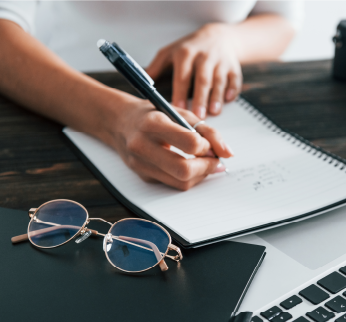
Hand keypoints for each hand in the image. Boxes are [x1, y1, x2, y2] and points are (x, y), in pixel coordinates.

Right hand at [107, 97, 232, 190]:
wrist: (118, 122)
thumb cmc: (152, 114)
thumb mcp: (180, 112)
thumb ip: (207, 131)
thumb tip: (227, 153)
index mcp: (153, 124)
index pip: (189, 143)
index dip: (205, 147)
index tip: (209, 145)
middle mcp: (142, 145)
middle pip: (184, 169)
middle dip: (206, 167)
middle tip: (215, 161)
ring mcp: (140, 164)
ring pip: (180, 182)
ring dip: (200, 175)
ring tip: (206, 164)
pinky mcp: (143, 176)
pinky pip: (172, 184)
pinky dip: (188, 178)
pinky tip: (191, 166)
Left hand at [147, 23, 242, 118]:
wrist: (218, 37)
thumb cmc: (191, 48)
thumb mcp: (170, 52)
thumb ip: (156, 67)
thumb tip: (140, 83)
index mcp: (186, 53)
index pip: (182, 75)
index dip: (180, 92)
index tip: (178, 108)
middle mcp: (204, 56)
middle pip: (202, 79)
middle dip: (200, 98)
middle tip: (197, 116)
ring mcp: (220, 61)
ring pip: (219, 81)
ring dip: (216, 97)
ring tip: (214, 112)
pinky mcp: (233, 67)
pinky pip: (234, 79)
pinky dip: (232, 90)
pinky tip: (228, 100)